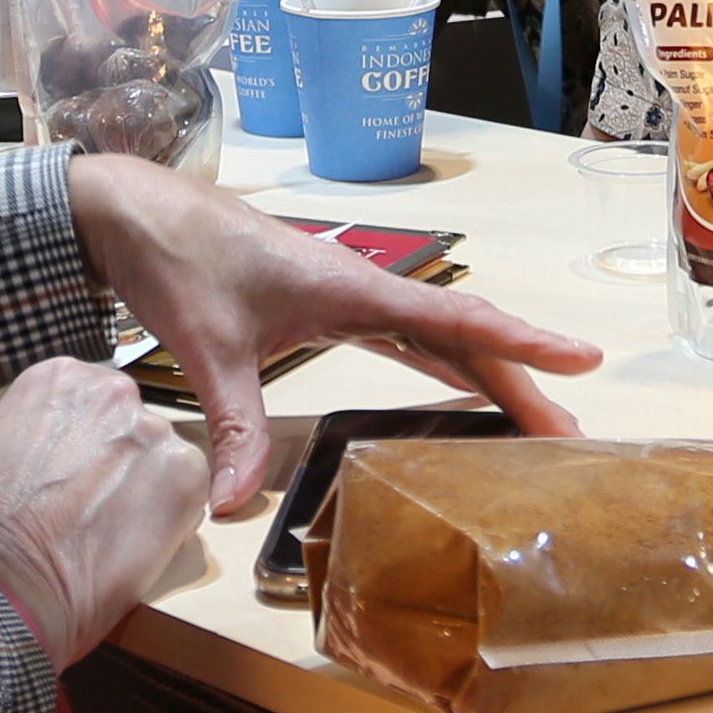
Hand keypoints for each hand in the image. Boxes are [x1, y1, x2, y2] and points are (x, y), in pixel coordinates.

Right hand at [0, 359, 212, 669]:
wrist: (3, 581)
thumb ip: (20, 434)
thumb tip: (28, 451)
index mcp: (60, 378)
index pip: (91, 404)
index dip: (81, 446)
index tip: (70, 476)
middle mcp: (112, 391)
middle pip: (129, 428)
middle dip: (116, 465)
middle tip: (90, 509)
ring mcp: (152, 430)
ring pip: (160, 461)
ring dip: (144, 493)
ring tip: (108, 535)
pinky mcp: (185, 474)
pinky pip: (187, 494)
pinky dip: (168, 522)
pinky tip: (131, 547)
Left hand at [64, 149, 599, 512]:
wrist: (133, 210)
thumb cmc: (177, 257)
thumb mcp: (207, 344)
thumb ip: (233, 422)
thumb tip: (233, 501)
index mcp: (350, 288)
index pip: (454, 321)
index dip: (520, 343)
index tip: (579, 359)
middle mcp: (361, 289)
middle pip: (459, 338)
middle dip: (519, 379)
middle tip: (570, 429)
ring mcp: (344, 297)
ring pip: (435, 340)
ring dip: (485, 376)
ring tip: (536, 420)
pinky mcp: (322, 307)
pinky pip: (400, 340)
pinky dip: (439, 366)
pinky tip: (461, 392)